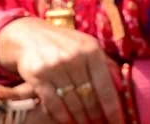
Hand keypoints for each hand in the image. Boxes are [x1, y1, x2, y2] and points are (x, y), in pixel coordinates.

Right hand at [0, 17, 123, 122]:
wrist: (26, 34)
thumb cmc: (62, 43)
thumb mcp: (85, 45)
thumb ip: (104, 63)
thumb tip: (123, 87)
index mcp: (90, 49)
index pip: (106, 88)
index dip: (113, 111)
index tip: (118, 123)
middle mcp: (73, 57)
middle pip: (90, 99)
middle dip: (97, 117)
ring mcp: (54, 66)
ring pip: (74, 104)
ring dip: (81, 119)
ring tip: (85, 123)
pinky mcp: (37, 75)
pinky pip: (55, 104)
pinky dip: (63, 116)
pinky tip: (68, 120)